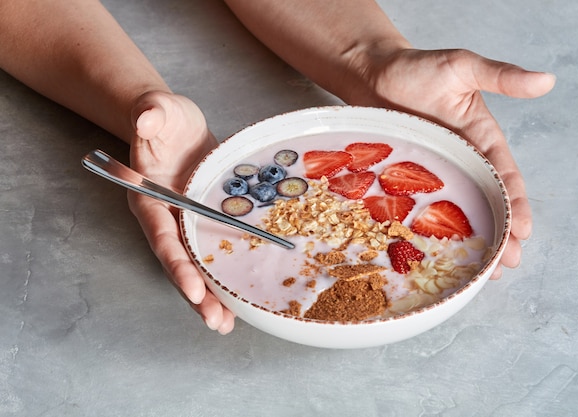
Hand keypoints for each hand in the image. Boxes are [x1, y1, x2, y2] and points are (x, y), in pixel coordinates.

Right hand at [127, 91, 235, 333]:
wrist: (175, 124)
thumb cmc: (161, 117)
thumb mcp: (157, 109)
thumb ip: (150, 112)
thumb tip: (145, 117)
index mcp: (150, 199)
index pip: (163, 236)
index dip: (176, 264)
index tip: (193, 289)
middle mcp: (168, 218)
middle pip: (180, 262)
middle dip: (196, 294)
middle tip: (215, 322)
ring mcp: (188, 222)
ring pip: (197, 264)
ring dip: (211, 294)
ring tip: (225, 324)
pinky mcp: (208, 220)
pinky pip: (216, 250)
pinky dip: (225, 273)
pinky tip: (240, 295)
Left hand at [351, 49, 555, 277]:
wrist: (372, 72)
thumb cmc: (418, 68)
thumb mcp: (463, 67)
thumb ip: (501, 76)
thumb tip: (546, 80)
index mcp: (482, 140)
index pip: (506, 177)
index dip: (516, 205)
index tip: (523, 231)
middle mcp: (462, 161)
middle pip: (486, 202)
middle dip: (500, 233)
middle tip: (505, 265)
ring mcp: (434, 173)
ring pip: (457, 211)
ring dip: (471, 239)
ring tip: (481, 271)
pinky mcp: (406, 178)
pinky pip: (420, 207)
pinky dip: (430, 230)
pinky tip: (434, 252)